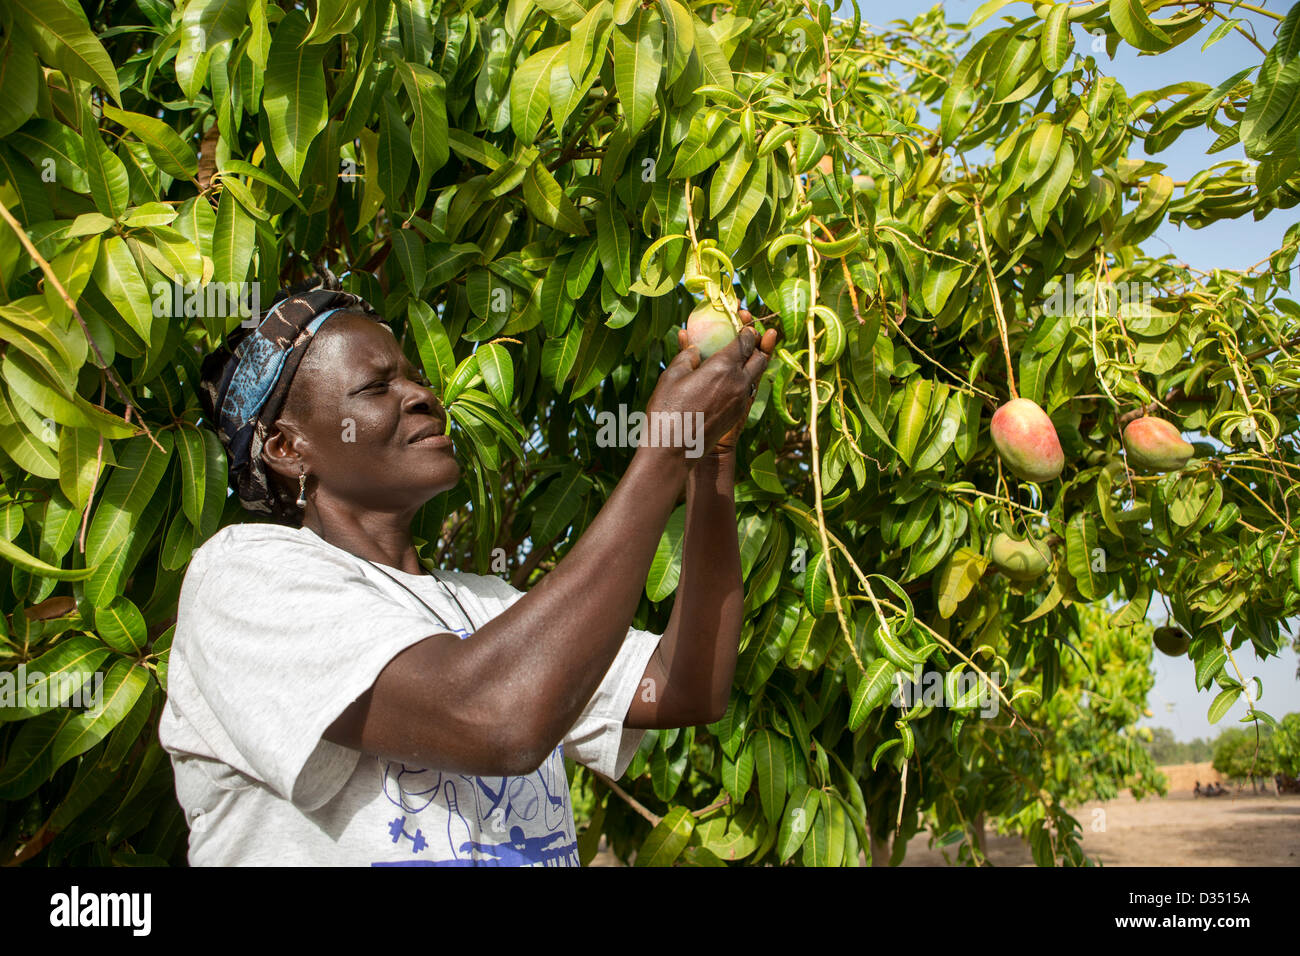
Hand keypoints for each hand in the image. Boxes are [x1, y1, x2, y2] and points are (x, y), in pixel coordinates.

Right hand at [644, 310, 772, 463]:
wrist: (673, 451)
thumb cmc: (667, 411)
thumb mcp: (671, 376)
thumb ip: (686, 356)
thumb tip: (695, 348)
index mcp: (723, 367)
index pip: (745, 341)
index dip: (747, 328)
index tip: (744, 321)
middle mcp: (739, 383)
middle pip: (760, 357)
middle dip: (758, 344)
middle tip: (751, 335)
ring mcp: (741, 401)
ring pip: (757, 376)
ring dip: (755, 363)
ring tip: (748, 354)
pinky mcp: (738, 414)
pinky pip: (748, 391)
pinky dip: (745, 380)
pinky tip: (734, 378)